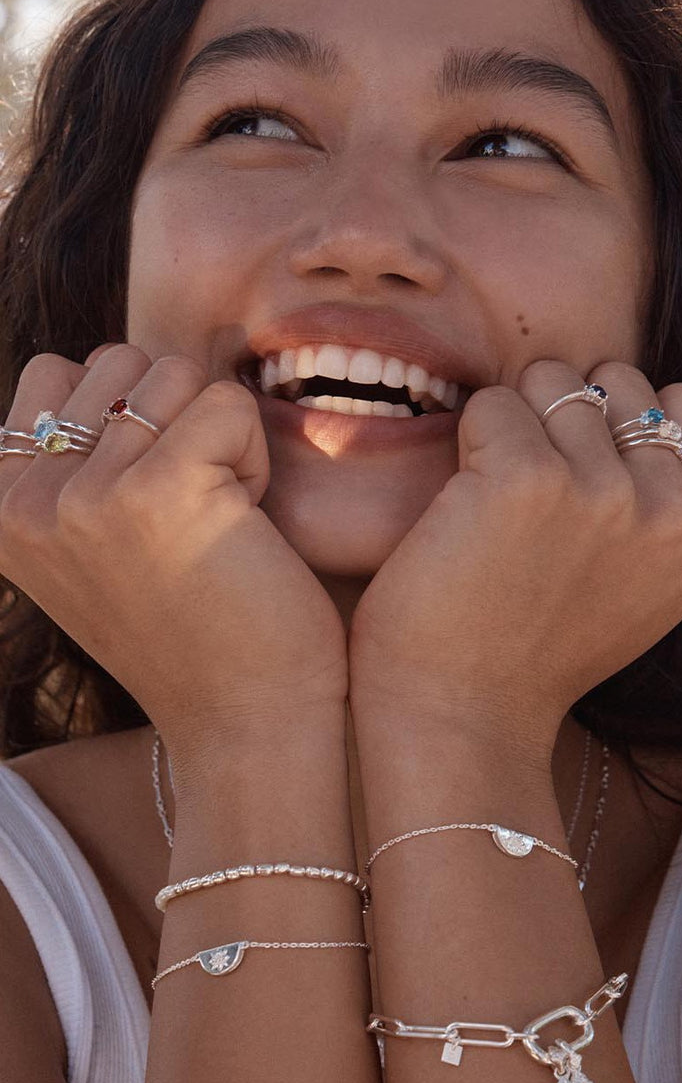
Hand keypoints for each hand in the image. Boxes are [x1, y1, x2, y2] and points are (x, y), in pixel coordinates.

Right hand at [0, 345, 347, 756]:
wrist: (243, 722)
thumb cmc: (191, 629)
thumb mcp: (93, 545)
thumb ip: (71, 466)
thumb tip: (93, 369)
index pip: (56, 373)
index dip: (129, 418)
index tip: (150, 505)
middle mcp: (26, 501)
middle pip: (118, 360)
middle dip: (174, 419)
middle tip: (192, 511)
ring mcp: (84, 495)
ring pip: (175, 373)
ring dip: (216, 436)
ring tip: (216, 518)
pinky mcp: (159, 491)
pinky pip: (228, 404)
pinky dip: (254, 456)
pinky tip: (245, 525)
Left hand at [349, 361, 681, 751]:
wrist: (465, 715)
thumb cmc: (539, 649)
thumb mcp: (646, 584)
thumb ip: (671, 505)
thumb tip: (667, 410)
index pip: (679, 405)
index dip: (615, 431)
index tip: (579, 493)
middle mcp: (673, 509)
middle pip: (615, 380)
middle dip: (567, 417)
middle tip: (532, 496)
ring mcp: (605, 490)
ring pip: (551, 382)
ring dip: (514, 425)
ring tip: (497, 501)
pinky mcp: (526, 477)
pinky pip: (491, 404)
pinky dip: (467, 443)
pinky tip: (464, 508)